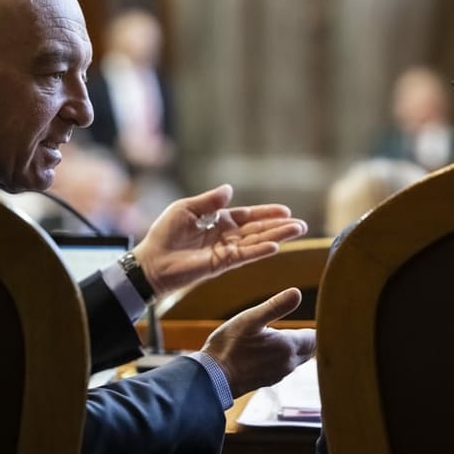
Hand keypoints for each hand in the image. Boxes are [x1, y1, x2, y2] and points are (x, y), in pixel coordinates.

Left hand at [133, 184, 307, 296]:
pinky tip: (276, 246)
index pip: (248, 216)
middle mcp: (226, 236)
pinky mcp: (222, 264)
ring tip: (297, 231)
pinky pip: (245, 255)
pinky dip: (260, 251)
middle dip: (280, 226)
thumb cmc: (165, 234)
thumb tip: (230, 189)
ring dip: (277, 236)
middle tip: (301, 224)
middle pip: (258, 229)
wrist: (151, 261)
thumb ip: (210, 201)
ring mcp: (226, 251)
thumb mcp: (186, 208)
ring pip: (257, 242)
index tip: (286, 210)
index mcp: (219, 220)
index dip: (266, 213)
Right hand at [200, 288, 316, 397]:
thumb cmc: (230, 346)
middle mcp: (288, 363)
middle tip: (316, 324)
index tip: (322, 316)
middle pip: (311, 350)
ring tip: (296, 334)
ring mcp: (278, 373)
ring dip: (299, 348)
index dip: (319, 326)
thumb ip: (276, 306)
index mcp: (288, 346)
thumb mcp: (250, 319)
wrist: (213, 378)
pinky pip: (285, 366)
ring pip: (298, 359)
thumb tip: (297, 292)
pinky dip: (286, 357)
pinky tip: (275, 350)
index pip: (315, 337)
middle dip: (312, 338)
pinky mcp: (268, 380)